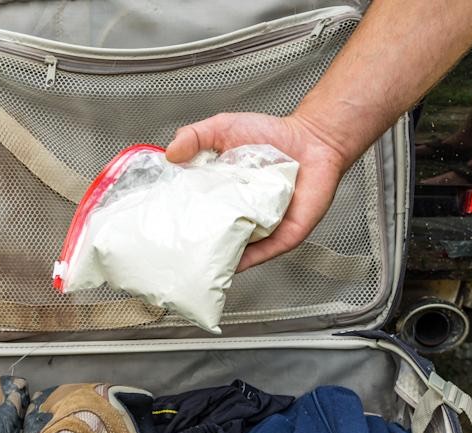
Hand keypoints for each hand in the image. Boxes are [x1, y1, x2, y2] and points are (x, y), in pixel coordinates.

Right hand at [165, 112, 349, 271]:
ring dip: (215, 259)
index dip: (177, 221)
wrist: (313, 140)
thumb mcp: (223, 128)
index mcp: (222, 193)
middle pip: (211, 238)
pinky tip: (227, 266)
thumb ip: (194, 136)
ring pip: (233, 252)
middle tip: (172, 251)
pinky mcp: (282, 236)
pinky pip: (260, 255)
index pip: (195, 213)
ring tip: (194, 264)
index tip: (158, 227)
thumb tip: (169, 154)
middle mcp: (239, 213)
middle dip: (192, 246)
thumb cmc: (273, 135)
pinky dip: (244, 262)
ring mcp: (260, 228)